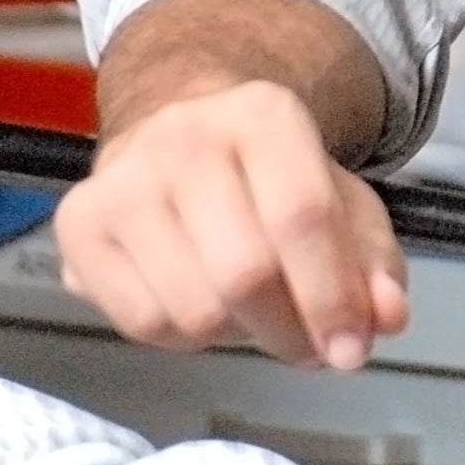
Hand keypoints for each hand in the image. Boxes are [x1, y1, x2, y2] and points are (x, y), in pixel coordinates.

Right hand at [55, 79, 409, 368]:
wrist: (179, 130)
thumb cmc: (271, 177)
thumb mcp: (342, 203)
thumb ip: (375, 264)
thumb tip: (387, 318)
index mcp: (263, 114)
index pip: (302, 216)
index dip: (332, 296)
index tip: (351, 350)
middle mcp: (184, 137)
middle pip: (244, 273)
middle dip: (287, 330)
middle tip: (306, 344)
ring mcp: (121, 180)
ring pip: (192, 311)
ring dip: (236, 335)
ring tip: (249, 309)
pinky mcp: (78, 223)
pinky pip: (142, 324)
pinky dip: (183, 338)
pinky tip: (198, 302)